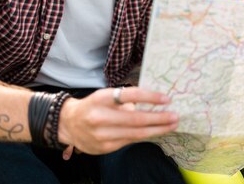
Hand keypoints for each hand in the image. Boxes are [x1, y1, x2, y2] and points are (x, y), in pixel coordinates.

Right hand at [58, 87, 177, 154]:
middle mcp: (100, 117)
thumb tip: (155, 100)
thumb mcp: (106, 96)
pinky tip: (156, 132)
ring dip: (157, 130)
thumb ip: (127, 98)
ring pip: (136, 134)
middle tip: (175, 116)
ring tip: (171, 125)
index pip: (130, 95)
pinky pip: (130, 141)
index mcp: (102, 99)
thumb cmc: (93, 106)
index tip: (167, 99)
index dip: (150, 97)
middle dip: (159, 118)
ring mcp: (102, 135)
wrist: (68, 125)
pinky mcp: (105, 148)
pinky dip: (146, 136)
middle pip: (136, 119)